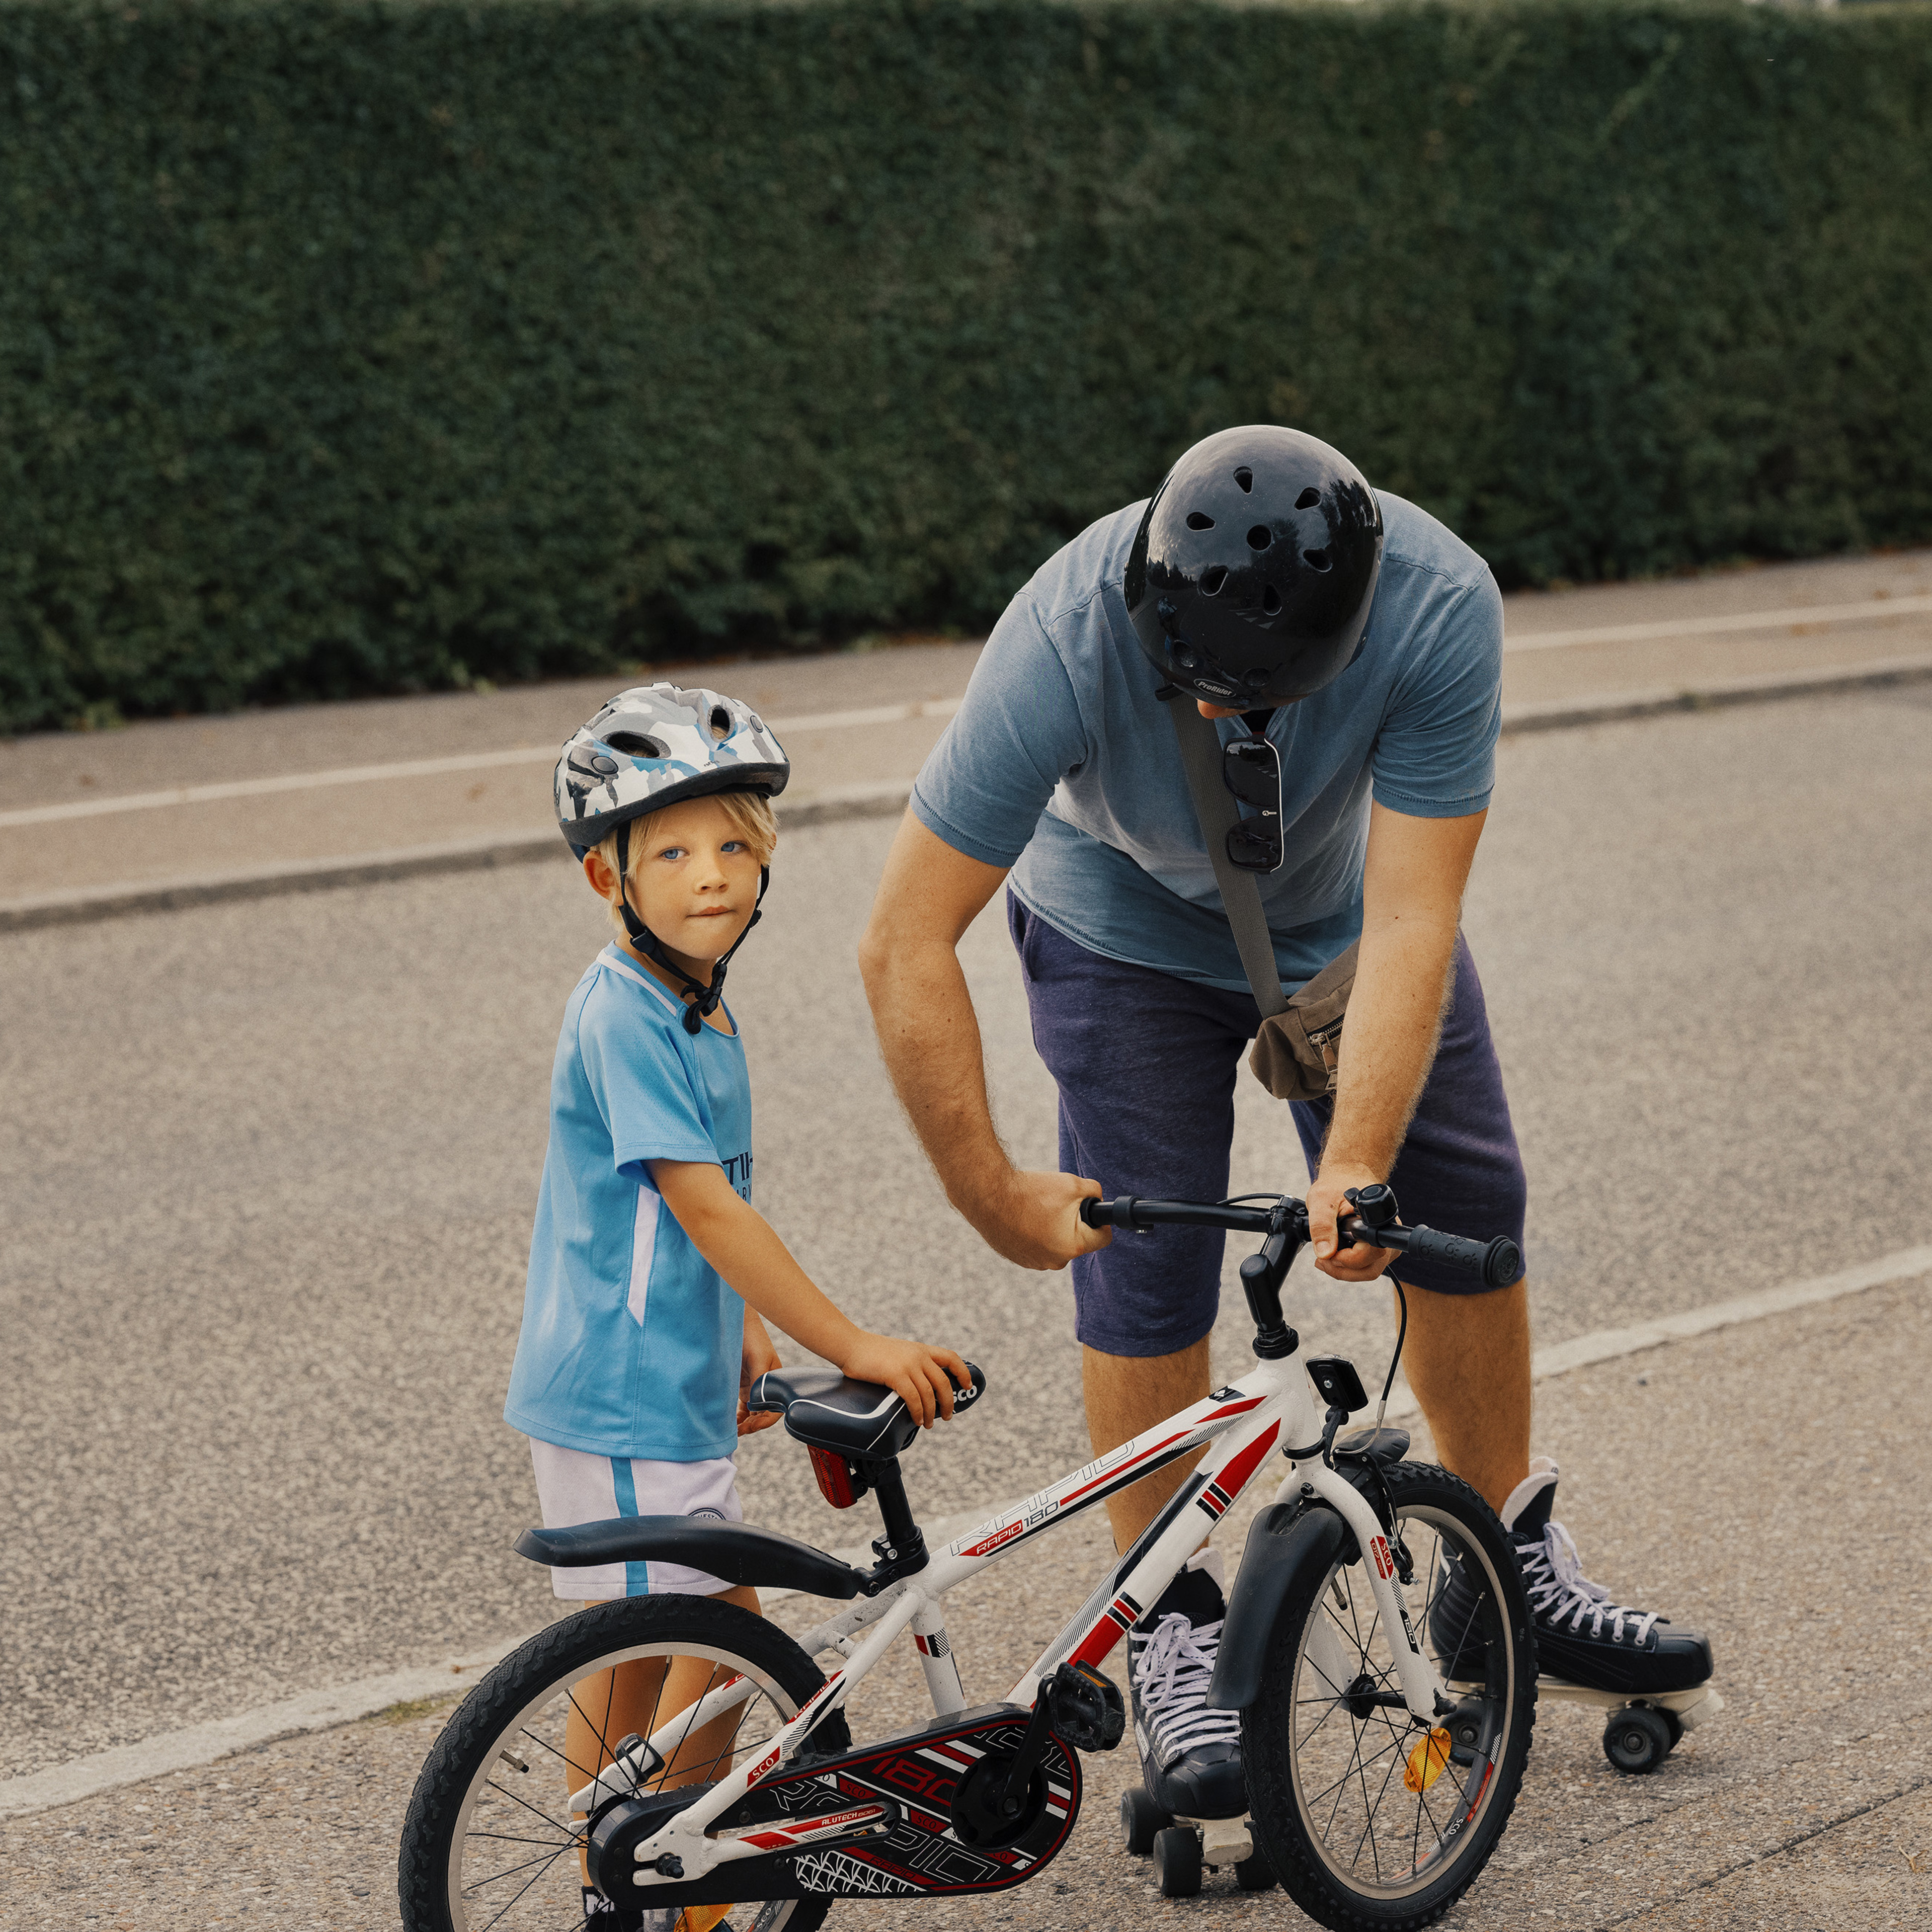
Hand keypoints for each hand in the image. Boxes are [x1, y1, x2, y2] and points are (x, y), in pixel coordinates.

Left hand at [736, 1312, 784, 1435]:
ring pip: (752, 1412)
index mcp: (776, 1379)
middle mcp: (766, 1385)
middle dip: (753, 1425)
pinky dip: (738, 1416)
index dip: (765, 1421)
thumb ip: (759, 1382)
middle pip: (764, 1413)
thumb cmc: (750, 1336)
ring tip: (734, 1430)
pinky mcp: (741, 1384)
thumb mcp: (758, 1358)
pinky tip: (731, 1422)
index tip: (751, 1427)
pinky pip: (742, 1406)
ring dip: (745, 1423)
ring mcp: (753, 1385)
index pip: (775, 1409)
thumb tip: (755, 1405)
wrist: (733, 1322)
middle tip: (740, 1431)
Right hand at [838, 1334, 972, 1428]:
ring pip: (929, 1393)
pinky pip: (913, 1398)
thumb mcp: (898, 1353)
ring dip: (931, 1412)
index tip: (967, 1385)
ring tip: (928, 1424)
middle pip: (943, 1381)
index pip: (951, 1357)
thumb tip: (917, 1386)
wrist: (850, 1345)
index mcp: (921, 1349)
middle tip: (947, 1416)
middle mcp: (918, 1356)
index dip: (962, 1372)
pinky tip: (916, 1420)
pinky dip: (917, 1412)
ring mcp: (907, 1365)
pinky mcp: (895, 1375)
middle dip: (948, 1402)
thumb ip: (911, 1364)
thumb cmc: (870, 1352)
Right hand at [965, 1169, 1110, 1271]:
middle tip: (1056, 1204)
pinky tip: (1023, 1217)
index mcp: (1073, 1246)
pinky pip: (1037, 1247)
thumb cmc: (1031, 1190)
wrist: (988, 1196)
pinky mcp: (1019, 1260)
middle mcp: (1056, 1261)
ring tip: (1036, 1209)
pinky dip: (1035, 1234)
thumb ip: (1094, 1192)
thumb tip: (1098, 1198)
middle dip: (1073, 1224)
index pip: (1102, 1238)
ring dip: (1053, 1229)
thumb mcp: (1072, 1184)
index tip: (1090, 1209)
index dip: (1100, 1220)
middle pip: (1077, 1241)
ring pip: (1056, 1244)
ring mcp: (1035, 1263)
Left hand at [1305, 1162, 1398, 1282]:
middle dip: (1343, 1269)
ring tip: (1324, 1259)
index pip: (1371, 1252)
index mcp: (1377, 1219)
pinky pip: (1367, 1267)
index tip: (1329, 1254)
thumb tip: (1325, 1253)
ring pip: (1370, 1270)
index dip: (1348, 1259)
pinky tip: (1333, 1256)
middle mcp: (1387, 1233)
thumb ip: (1322, 1226)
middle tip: (1322, 1260)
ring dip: (1345, 1270)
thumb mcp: (1321, 1200)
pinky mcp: (1378, 1248)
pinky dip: (1348, 1267)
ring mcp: (1385, 1243)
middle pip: (1372, 1268)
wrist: (1346, 1176)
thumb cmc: (1335, 1185)